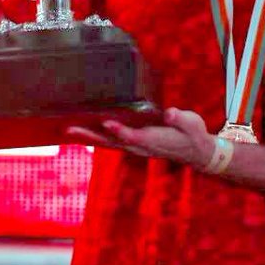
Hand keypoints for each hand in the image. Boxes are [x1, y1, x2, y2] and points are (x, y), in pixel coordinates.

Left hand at [67, 107, 214, 168]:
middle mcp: (141, 146)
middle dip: (92, 136)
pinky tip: (84, 132)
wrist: (195, 152)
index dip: (120, 131)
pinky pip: (111, 143)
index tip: (107, 123)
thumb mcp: (192, 124)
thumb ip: (181, 119)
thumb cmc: (194, 134)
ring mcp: (136, 147)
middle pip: (112, 142)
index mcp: (154, 139)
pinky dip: (96, 138)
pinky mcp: (134, 144)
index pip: (134, 136)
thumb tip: (170, 112)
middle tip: (70, 129)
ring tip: (68, 130)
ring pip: (108, 144)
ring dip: (89, 138)